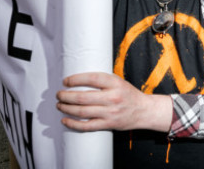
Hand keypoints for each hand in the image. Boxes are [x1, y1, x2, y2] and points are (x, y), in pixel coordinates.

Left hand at [56, 72, 170, 131]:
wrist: (144, 111)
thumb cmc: (129, 95)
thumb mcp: (118, 82)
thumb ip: (102, 81)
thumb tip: (78, 80)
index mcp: (115, 84)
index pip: (92, 79)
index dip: (76, 79)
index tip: (66, 81)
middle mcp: (112, 98)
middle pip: (83, 97)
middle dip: (66, 96)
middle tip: (59, 94)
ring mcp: (110, 112)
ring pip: (82, 111)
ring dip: (66, 108)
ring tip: (60, 105)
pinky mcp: (108, 124)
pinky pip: (86, 126)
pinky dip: (73, 123)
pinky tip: (65, 120)